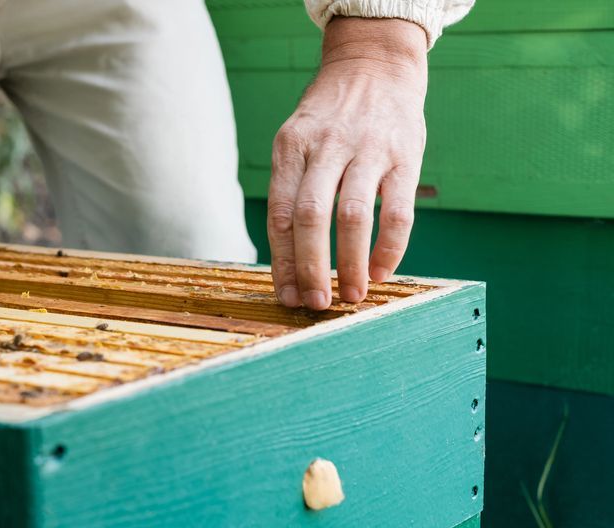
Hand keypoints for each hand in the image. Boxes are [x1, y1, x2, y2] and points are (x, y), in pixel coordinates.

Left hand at [267, 17, 427, 309]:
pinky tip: (380, 271)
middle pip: (310, 218)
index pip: (280, 215)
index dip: (283, 262)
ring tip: (350, 296)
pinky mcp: (405, 155)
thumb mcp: (297, 141)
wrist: (374, 65)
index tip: (287, 297)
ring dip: (350, 264)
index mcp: (291, 148)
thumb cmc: (329, 119)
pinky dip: (389, 249)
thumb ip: (291, 190)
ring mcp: (367, 149)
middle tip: (316, 304)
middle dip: (311, 268)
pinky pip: (397, 212)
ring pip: (353, 217)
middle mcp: (325, 147)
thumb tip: (287, 260)